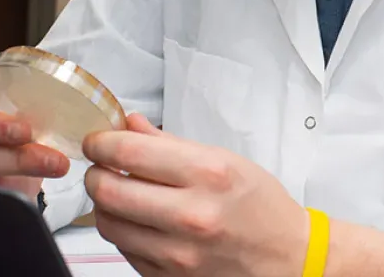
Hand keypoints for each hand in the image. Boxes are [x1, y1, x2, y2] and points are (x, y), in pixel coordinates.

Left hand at [83, 114, 307, 275]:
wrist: (288, 258)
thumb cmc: (261, 207)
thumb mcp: (226, 160)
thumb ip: (170, 143)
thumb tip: (129, 125)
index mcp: (209, 174)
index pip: (129, 151)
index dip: (101, 143)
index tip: (98, 141)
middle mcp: (193, 215)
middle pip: (109, 190)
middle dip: (95, 173)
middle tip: (101, 167)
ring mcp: (180, 253)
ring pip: (108, 224)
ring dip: (105, 205)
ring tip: (120, 194)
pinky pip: (125, 250)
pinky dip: (124, 231)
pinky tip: (140, 221)